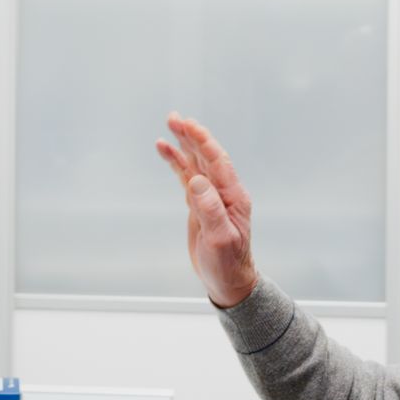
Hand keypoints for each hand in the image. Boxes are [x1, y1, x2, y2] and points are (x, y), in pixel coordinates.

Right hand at [155, 112, 258, 307]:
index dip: (203, 141)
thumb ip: (210, 209)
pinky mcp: (199, 204)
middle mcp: (223, 192)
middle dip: (191, 136)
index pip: (217, 161)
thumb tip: (197, 180)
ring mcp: (211, 197)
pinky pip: (187, 177)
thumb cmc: (228, 263)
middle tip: (174, 118)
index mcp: (232, 197)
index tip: (188, 125)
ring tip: (170, 125)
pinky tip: (167, 151)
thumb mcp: (220, 239)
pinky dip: (177, 163)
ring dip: (184, 144)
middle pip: (206, 156)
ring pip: (195, 163)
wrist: (229, 281)